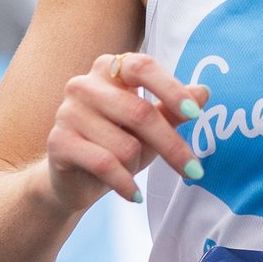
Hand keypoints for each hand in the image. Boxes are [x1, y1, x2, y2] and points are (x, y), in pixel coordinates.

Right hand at [41, 51, 209, 210]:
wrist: (72, 180)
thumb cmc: (115, 145)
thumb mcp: (149, 128)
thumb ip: (172, 109)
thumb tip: (203, 92)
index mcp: (109, 69)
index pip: (143, 66)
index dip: (171, 89)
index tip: (195, 114)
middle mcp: (84, 84)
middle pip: (140, 112)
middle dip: (172, 146)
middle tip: (195, 171)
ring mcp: (68, 112)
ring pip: (124, 145)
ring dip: (137, 165)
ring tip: (131, 171)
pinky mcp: (58, 142)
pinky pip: (104, 164)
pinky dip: (125, 184)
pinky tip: (133, 195)